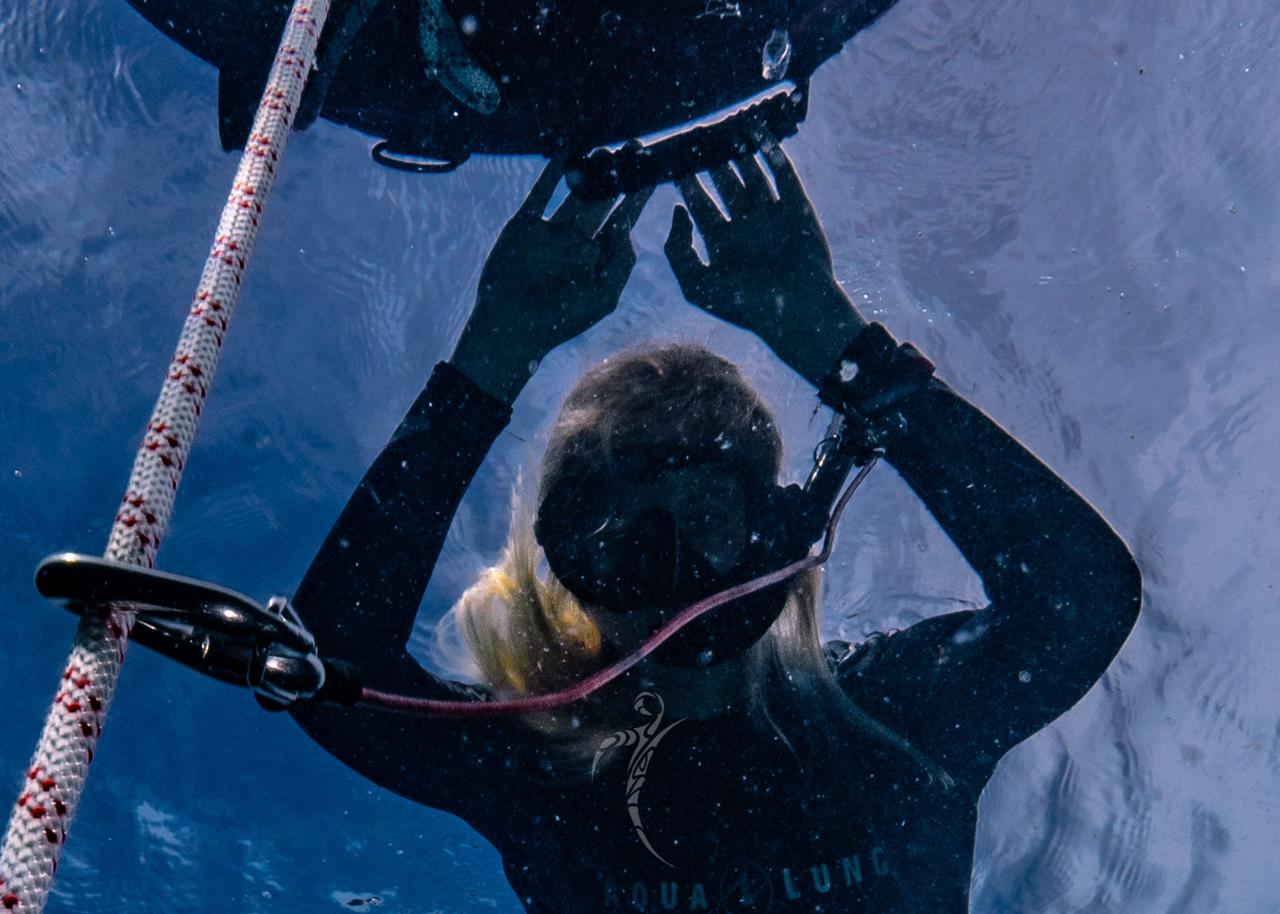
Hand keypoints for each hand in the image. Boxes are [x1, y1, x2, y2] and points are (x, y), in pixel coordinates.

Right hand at [452, 159, 652, 402]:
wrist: (513, 325)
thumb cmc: (562, 320)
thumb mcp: (604, 295)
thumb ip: (621, 261)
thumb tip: (625, 225)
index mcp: (598, 259)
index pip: (623, 222)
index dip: (638, 198)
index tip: (653, 174)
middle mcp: (577, 242)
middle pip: (604, 201)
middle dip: (619, 176)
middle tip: (635, 147)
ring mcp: (551, 232)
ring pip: (576, 194)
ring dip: (591, 170)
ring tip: (607, 147)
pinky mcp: (525, 225)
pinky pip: (541, 193)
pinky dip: (553, 172)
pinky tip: (567, 151)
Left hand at [664, 144, 863, 386]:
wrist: (796, 311)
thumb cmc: (745, 305)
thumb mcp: (697, 283)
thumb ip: (678, 251)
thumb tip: (677, 211)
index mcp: (722, 243)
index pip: (701, 204)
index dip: (687, 183)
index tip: (672, 160)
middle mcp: (745, 226)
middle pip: (725, 184)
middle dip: (711, 161)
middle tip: (697, 134)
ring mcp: (771, 215)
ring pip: (752, 175)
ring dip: (741, 151)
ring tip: (726, 125)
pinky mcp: (797, 208)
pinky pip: (783, 176)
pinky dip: (773, 155)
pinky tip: (759, 135)